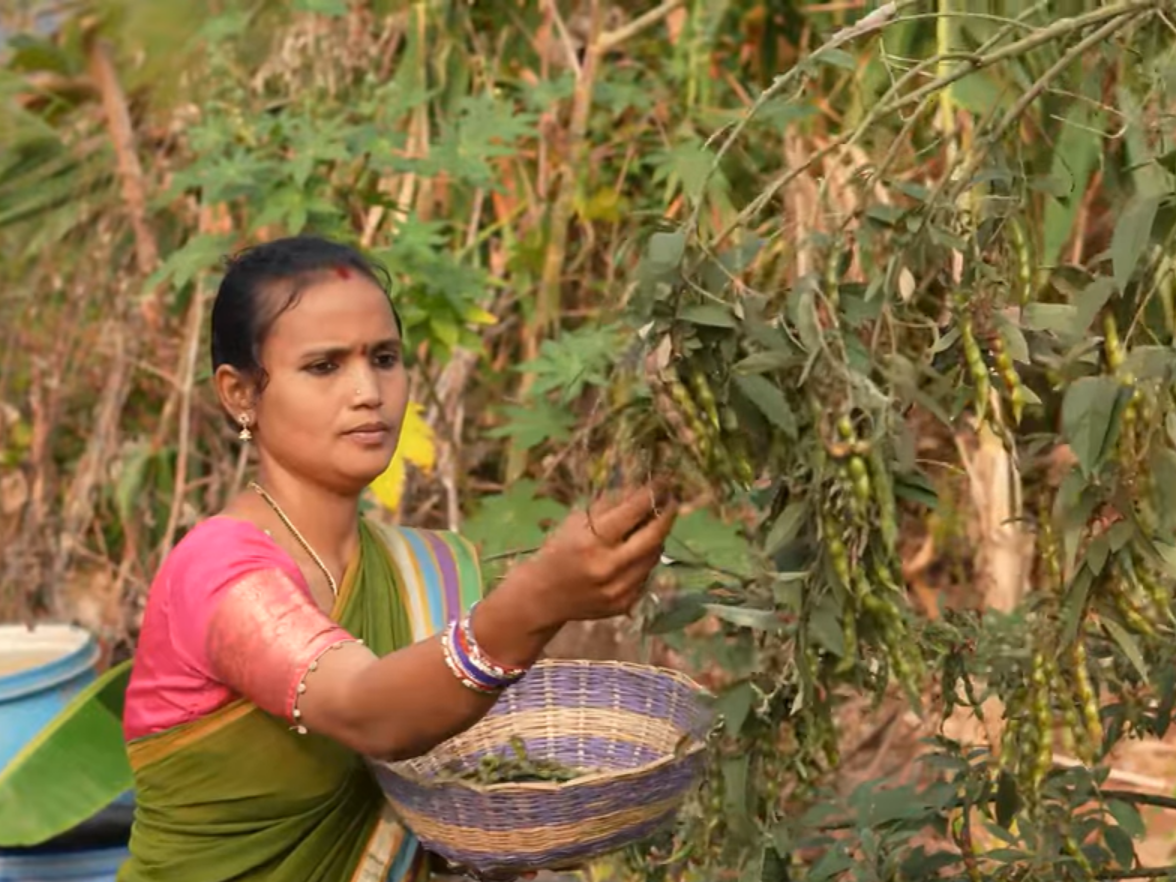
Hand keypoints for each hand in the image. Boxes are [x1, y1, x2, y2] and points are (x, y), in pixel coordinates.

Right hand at [515, 482, 677, 627]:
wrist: (543, 596)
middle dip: (666, 516)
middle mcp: (607, 567)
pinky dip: (646, 559)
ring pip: (653, 557)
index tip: (663, 482)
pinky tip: (639, 551)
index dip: (651, 494)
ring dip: (658, 538)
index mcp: (591, 541)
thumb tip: (642, 488)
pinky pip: (646, 575)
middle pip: (653, 536)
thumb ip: (610, 506)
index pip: (632, 512)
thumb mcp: (577, 521)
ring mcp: (618, 589)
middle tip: (672, 501)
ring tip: (655, 524)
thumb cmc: (558, 551)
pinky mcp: (624, 604)